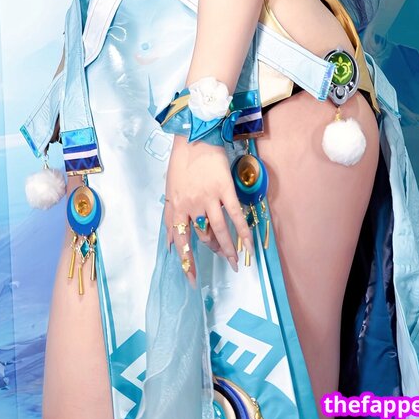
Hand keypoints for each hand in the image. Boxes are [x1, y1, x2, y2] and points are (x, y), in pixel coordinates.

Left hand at [164, 135, 254, 287]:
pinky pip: (236, 216)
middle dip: (212, 249)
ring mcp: (209, 198)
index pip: (180, 241)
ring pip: (220, 230)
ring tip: (235, 262)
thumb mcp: (170, 191)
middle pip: (203, 236)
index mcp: (176, 207)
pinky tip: (249, 246)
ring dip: (228, 249)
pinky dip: (244, 232)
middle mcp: (192, 206)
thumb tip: (170, 243)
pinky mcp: (225, 190)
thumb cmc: (181, 164)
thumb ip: (169, 217)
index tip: (192, 280)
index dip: (187, 262)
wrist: (195, 138)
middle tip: (221, 255)